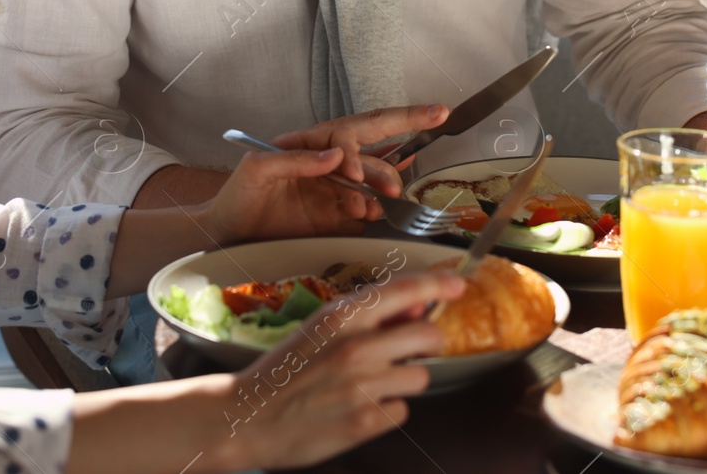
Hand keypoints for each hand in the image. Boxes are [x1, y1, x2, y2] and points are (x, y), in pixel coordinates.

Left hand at [202, 104, 447, 243]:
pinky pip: (370, 208)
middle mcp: (330, 161)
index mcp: (311, 143)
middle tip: (436, 118)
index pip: (349, 131)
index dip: (359, 149)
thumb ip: (295, 159)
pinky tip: (368, 213)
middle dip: (409, 122)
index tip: (353, 174)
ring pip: (378, 176)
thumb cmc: (237, 196)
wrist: (228, 236)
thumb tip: (338, 153)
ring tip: (386, 198)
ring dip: (387, 182)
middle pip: (376, 136)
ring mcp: (337, 188)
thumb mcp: (256, 169)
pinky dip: (375, 209)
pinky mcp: (338, 217)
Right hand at [215, 270, 467, 470]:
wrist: (246, 416)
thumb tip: (417, 305)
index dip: (439, 283)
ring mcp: (363, 386)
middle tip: (408, 350)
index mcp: (342, 315)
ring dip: (403, 381)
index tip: (459, 283)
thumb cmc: (284, 369)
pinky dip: (387, 411)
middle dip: (427, 342)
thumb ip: (368, 316)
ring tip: (368, 385)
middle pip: (429, 336)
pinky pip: (402, 410)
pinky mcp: (365, 422)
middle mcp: (357, 347)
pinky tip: (359, 408)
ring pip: (420, 377)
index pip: (404, 290)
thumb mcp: (320, 328)